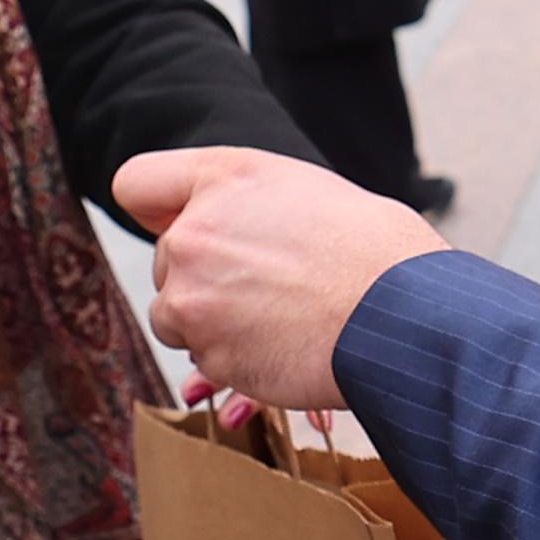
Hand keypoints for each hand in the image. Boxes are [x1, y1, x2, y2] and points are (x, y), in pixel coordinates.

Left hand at [118, 146, 445, 405]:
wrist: (404, 314)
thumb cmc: (373, 249)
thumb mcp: (302, 189)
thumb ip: (235, 198)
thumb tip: (190, 225)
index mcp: (221, 180)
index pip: (136, 183)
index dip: (158, 207)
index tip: (180, 222)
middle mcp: (192, 235)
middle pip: (167, 262)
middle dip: (204, 275)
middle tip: (272, 282)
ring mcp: (193, 301)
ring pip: (177, 317)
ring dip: (213, 322)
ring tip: (282, 315)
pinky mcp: (209, 355)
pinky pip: (208, 360)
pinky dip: (240, 358)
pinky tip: (288, 342)